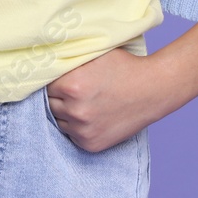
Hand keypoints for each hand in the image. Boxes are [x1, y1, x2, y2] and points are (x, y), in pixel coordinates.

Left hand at [44, 47, 167, 152]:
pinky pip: (72, 135)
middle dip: (57, 97)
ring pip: (58, 121)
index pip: (43, 85)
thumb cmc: (124, 67)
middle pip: (49, 104)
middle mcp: (75, 110)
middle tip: (70, 90)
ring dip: (65, 113)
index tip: (59, 78)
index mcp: (72, 86)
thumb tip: (47, 58)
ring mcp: (83, 130)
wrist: (153, 90)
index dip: (52, 80)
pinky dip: (77, 127)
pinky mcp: (91, 144)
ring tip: (82, 102)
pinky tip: (89, 115)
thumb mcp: (95, 54)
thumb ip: (70, 58)